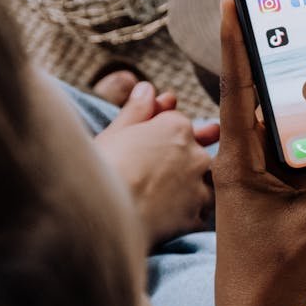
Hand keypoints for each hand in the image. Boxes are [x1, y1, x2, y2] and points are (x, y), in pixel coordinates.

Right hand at [94, 81, 218, 243]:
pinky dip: (188, 213)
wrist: (100, 214)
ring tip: (163, 197)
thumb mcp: (114, 133)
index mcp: (176, 128)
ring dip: (191, 187)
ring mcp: (198, 186)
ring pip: (205, 183)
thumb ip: (136, 110)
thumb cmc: (100, 170)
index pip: (178, 123)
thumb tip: (147, 88)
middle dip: (182, 159)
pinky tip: (169, 217)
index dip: (161, 133)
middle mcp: (195, 154)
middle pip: (196, 152)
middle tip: (154, 172)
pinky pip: (199, 212)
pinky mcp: (195, 216)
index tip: (146, 144)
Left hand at [212, 0, 305, 305]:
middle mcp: (250, 161)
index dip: (235, 45)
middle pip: (267, 100)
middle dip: (283, 63)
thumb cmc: (267, 274)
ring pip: (295, 129)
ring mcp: (268, 177)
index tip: (232, 2)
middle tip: (301, 19)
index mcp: (240, 161)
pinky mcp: (286, 194)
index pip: (235, 91)